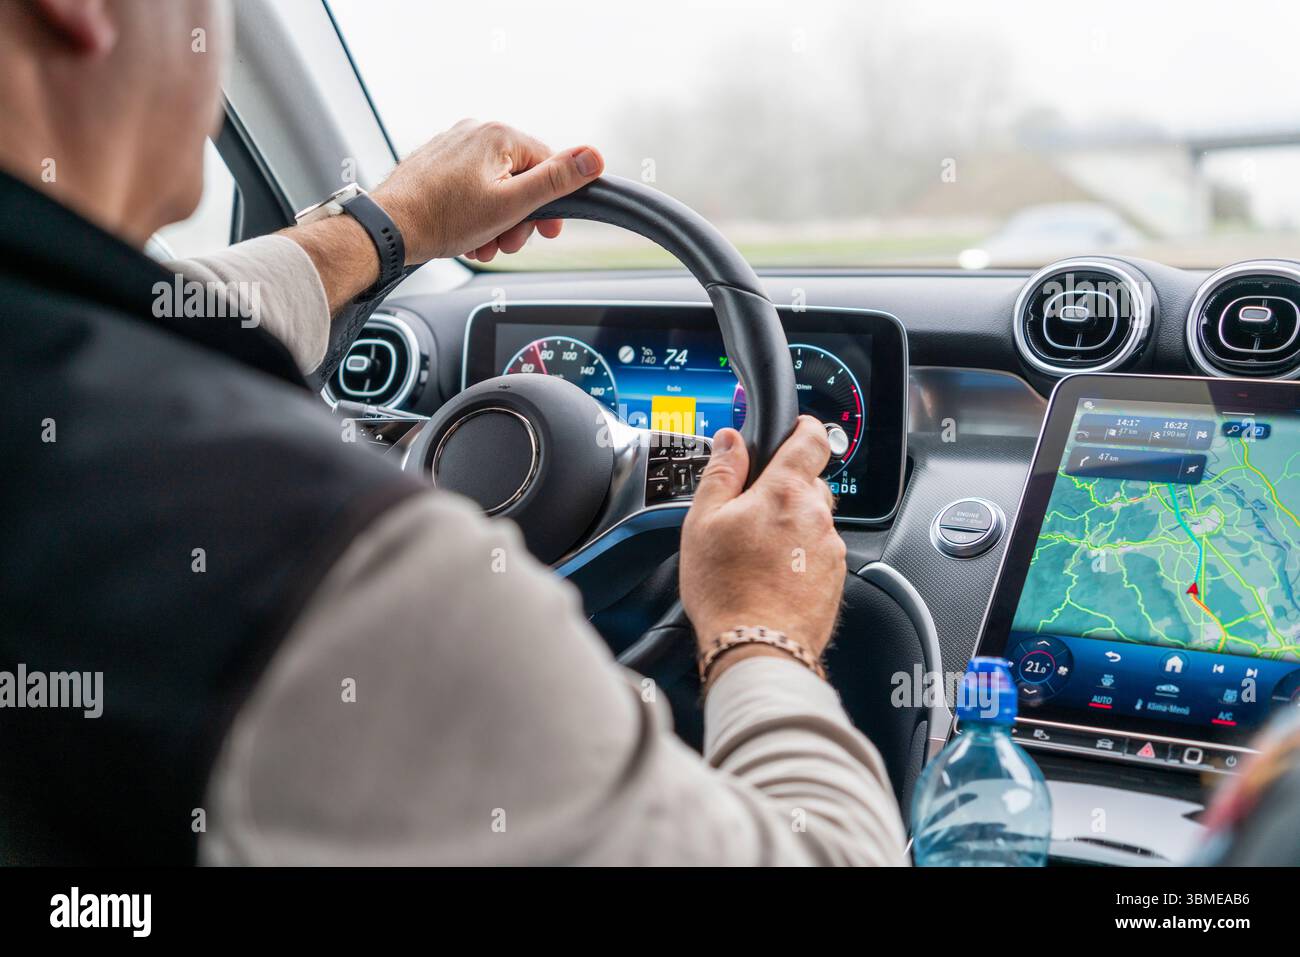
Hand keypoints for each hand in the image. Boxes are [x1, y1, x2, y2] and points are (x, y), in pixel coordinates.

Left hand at [372, 119, 603, 263]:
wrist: (389, 228)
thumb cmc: (443, 218)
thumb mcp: (511, 204)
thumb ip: (556, 181)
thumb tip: (594, 157)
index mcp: (499, 135)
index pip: (548, 165)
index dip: (551, 204)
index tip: (548, 232)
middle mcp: (475, 131)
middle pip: (521, 177)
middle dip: (519, 217)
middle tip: (506, 243)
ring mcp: (453, 145)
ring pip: (495, 185)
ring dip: (497, 221)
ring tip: (482, 243)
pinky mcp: (437, 162)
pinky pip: (471, 186)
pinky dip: (475, 213)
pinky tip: (467, 235)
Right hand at [680, 416, 846, 686]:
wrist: (757, 648)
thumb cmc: (726, 590)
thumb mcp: (703, 522)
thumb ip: (721, 473)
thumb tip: (730, 440)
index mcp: (786, 491)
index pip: (812, 439)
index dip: (803, 428)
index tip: (794, 430)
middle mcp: (818, 516)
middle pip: (812, 483)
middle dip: (787, 488)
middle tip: (753, 510)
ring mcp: (831, 549)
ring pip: (815, 521)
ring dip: (793, 526)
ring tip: (758, 553)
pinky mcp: (836, 579)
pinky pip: (819, 554)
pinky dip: (800, 557)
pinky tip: (773, 575)